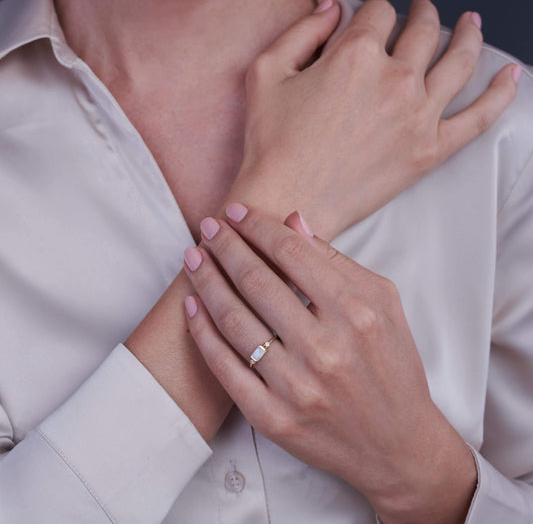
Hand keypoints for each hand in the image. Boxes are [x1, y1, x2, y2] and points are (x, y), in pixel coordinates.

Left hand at [183, 204, 476, 522]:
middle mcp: (326, 349)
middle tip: (206, 226)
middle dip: (225, 245)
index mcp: (357, 314)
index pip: (292, 255)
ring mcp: (296, 387)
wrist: (397, 445)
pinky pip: (225, 368)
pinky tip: (192, 305)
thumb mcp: (384, 304)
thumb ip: (337, 261)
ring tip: (192, 257)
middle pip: (257, 281)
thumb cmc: (393, 366)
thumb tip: (292, 222)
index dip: (258, 227)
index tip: (236, 213)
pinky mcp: (273, 418)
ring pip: (234, 320)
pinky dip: (202, 332)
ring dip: (206, 281)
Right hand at [227, 0, 519, 239]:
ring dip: (467, 35)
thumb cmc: (271, 145)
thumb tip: (331, 8)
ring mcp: (417, 116)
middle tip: (420, 15)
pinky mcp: (428, 151)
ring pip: (459, 61)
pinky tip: (510, 76)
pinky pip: (479, 118)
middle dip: (421, 15)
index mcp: (355, 55)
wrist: (285, 202)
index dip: (373, 13)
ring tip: (469, 25)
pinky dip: (500, 94)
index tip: (370, 22)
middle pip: (423, 30)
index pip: (378, 13)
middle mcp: (394, 79)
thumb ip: (302, 31)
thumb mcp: (266, 74)